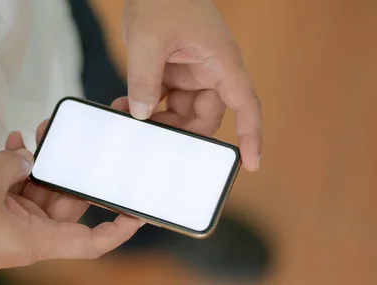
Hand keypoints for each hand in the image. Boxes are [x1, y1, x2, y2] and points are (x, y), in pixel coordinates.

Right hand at [0, 126, 141, 274]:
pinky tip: (18, 145)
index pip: (92, 242)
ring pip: (45, 189)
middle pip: (70, 201)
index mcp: (40, 239)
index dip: (118, 230)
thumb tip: (30, 156)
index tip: (137, 212)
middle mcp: (35, 233)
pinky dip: (22, 169)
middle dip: (76, 169)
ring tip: (45, 131)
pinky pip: (22, 189)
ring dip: (45, 162)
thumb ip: (16, 163)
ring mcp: (20, 223)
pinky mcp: (4, 214)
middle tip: (85, 142)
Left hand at [123, 0, 261, 170]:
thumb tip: (142, 115)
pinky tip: (124, 106)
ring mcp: (192, 71)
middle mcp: (211, 71)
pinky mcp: (173, 69)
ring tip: (129, 120)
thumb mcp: (149, 41)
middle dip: (181, 132)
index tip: (251, 163)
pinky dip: (147, 104)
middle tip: (154, 143)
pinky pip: (165, 97)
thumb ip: (146, 80)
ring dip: (158, 120)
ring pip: (183, 111)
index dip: (252, 135)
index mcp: (221, 62)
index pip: (245, 105)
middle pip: (206, 116)